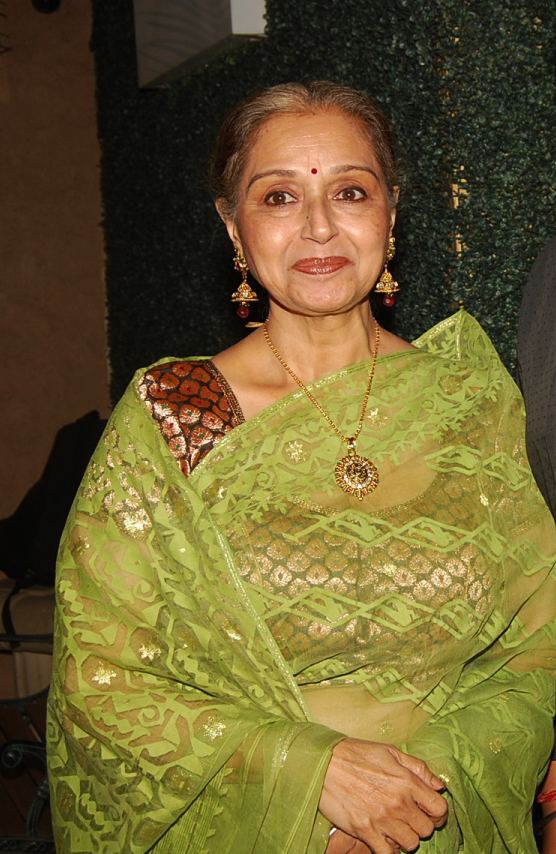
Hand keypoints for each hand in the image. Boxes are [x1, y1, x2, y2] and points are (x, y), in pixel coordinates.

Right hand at [319, 738, 447, 853]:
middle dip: (421, 825)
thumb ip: (417, 768)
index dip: (439, 814)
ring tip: (395, 828)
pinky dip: (389, 850)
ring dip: (406, 838)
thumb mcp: (390, 752)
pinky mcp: (365, 831)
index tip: (431, 813)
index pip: (439, 808)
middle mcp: (398, 802)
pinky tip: (383, 838)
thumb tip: (439, 785)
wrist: (323, 763)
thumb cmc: (356, 754)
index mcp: (407, 781)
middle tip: (410, 819)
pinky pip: (388, 853)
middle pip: (426, 829)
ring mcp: (382, 819)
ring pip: (411, 844)